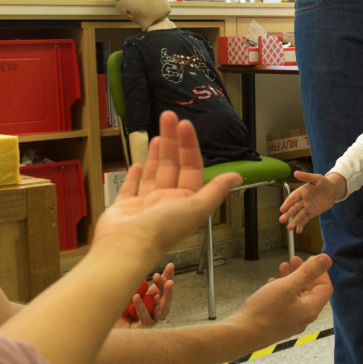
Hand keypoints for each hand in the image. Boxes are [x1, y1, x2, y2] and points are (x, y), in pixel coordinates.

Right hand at [92, 111, 240, 261]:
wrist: (126, 248)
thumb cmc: (162, 229)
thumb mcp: (196, 207)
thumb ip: (215, 190)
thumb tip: (237, 176)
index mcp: (186, 201)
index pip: (192, 167)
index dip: (190, 145)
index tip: (185, 124)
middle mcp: (168, 202)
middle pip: (173, 165)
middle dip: (173, 141)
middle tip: (169, 115)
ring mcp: (145, 204)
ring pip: (155, 173)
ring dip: (158, 153)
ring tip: (160, 133)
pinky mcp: (125, 207)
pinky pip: (132, 187)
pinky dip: (136, 175)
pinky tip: (139, 163)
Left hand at [118, 263, 174, 327]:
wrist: (103, 320)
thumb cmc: (115, 303)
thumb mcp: (128, 288)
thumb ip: (137, 280)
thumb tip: (143, 260)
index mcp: (152, 299)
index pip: (164, 288)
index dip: (168, 277)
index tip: (170, 265)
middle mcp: (153, 310)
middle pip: (166, 300)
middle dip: (169, 289)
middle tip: (170, 280)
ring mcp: (149, 320)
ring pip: (162, 311)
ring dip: (165, 297)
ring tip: (162, 283)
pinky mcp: (140, 328)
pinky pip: (145, 318)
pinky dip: (141, 307)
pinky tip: (136, 297)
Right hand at [230, 254, 332, 341]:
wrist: (242, 334)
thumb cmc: (264, 312)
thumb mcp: (287, 286)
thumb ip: (308, 272)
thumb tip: (326, 259)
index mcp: (310, 309)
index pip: (325, 288)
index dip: (320, 272)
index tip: (310, 260)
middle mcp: (303, 318)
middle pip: (311, 291)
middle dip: (304, 273)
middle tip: (294, 260)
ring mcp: (291, 322)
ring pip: (297, 296)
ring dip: (292, 280)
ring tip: (283, 267)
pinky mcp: (278, 323)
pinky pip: (286, 303)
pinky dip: (283, 290)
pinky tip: (273, 283)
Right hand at [279, 171, 341, 232]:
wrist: (332, 191)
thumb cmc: (324, 183)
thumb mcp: (317, 178)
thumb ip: (306, 176)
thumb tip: (295, 173)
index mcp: (301, 192)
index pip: (292, 198)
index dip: (287, 203)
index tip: (282, 209)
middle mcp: (302, 200)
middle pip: (293, 208)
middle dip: (288, 214)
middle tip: (282, 220)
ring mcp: (306, 208)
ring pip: (298, 215)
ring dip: (294, 221)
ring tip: (289, 228)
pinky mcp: (311, 213)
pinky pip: (305, 220)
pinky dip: (301, 225)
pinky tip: (298, 230)